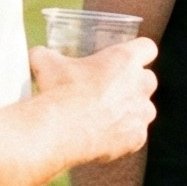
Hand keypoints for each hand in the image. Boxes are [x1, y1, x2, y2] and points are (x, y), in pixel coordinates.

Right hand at [29, 36, 157, 163]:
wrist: (59, 130)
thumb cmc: (57, 91)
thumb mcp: (46, 63)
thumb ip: (47, 55)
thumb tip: (38, 54)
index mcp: (125, 60)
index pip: (147, 48)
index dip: (138, 53)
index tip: (125, 60)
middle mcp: (141, 84)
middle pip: (148, 80)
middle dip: (133, 84)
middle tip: (110, 91)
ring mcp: (142, 113)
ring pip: (145, 109)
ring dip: (131, 111)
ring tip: (106, 116)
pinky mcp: (137, 138)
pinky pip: (136, 135)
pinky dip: (123, 137)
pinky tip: (103, 137)